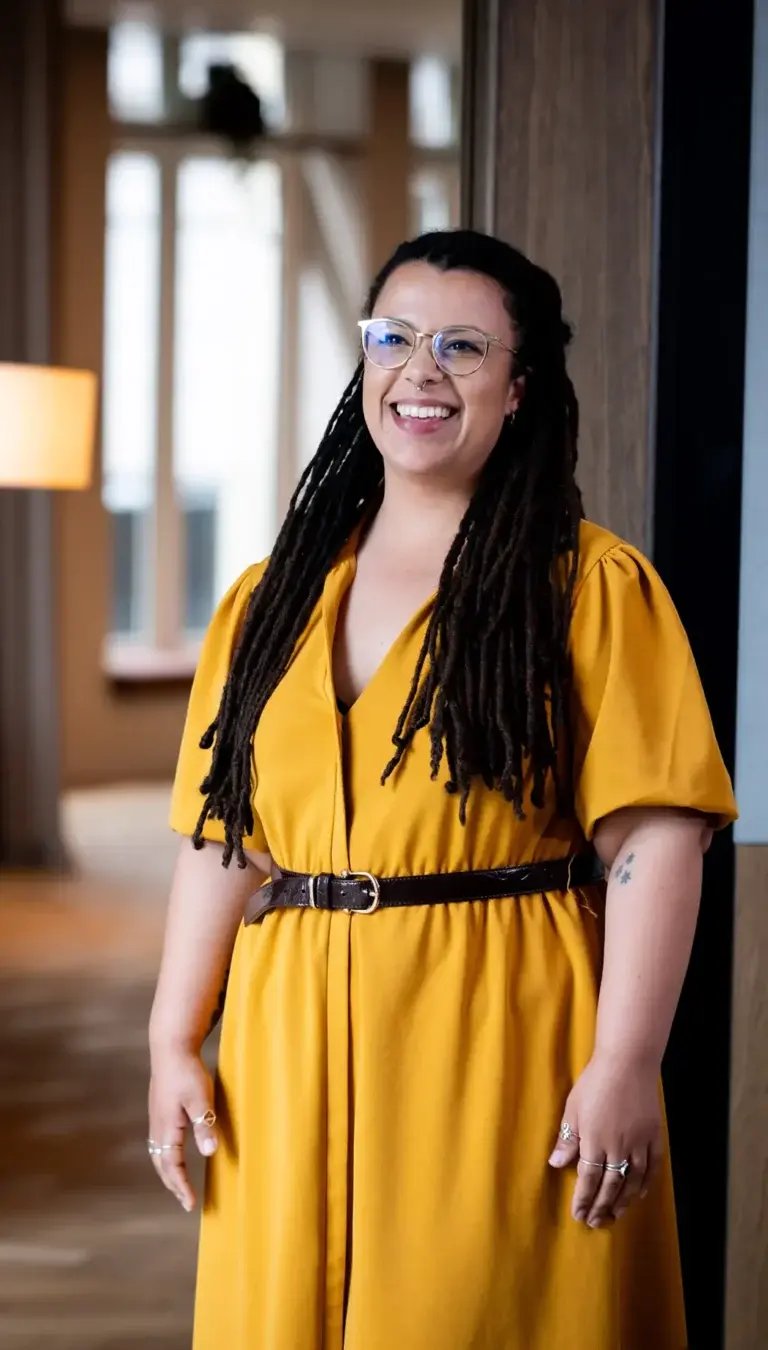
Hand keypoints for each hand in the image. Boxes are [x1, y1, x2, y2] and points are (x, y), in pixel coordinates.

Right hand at [148, 1048, 218, 1211]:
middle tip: (184, 1200)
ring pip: (158, 1153)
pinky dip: (165, 1156)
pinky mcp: (159, 1109)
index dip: (181, 1186)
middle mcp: (157, 1126)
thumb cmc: (186, 1072)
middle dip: (172, 1184)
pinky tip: (173, 1152)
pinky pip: (159, 1142)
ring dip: (168, 1171)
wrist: (170, 1048)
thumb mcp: (200, 1099)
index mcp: (167, 1128)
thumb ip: (204, 1125)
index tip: (190, 1204)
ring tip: (178, 1183)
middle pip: (161, 1163)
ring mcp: (156, 1117)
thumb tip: (209, 1153)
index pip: (172, 1165)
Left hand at [548, 1051, 663, 1227]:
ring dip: (624, 1200)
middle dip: (601, 1206)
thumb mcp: (573, 1108)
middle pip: (610, 1184)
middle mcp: (618, 1146)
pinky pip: (652, 1166)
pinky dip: (646, 1182)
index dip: (583, 1199)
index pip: (588, 1178)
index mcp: (595, 1140)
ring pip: (633, 1180)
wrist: (627, 1063)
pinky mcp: (653, 1135)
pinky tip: (639, 1194)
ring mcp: (638, 1142)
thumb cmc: (594, 1082)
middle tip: (595, 1222)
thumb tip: (555, 1163)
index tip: (578, 1214)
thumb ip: (567, 1139)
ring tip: (616, 1215)